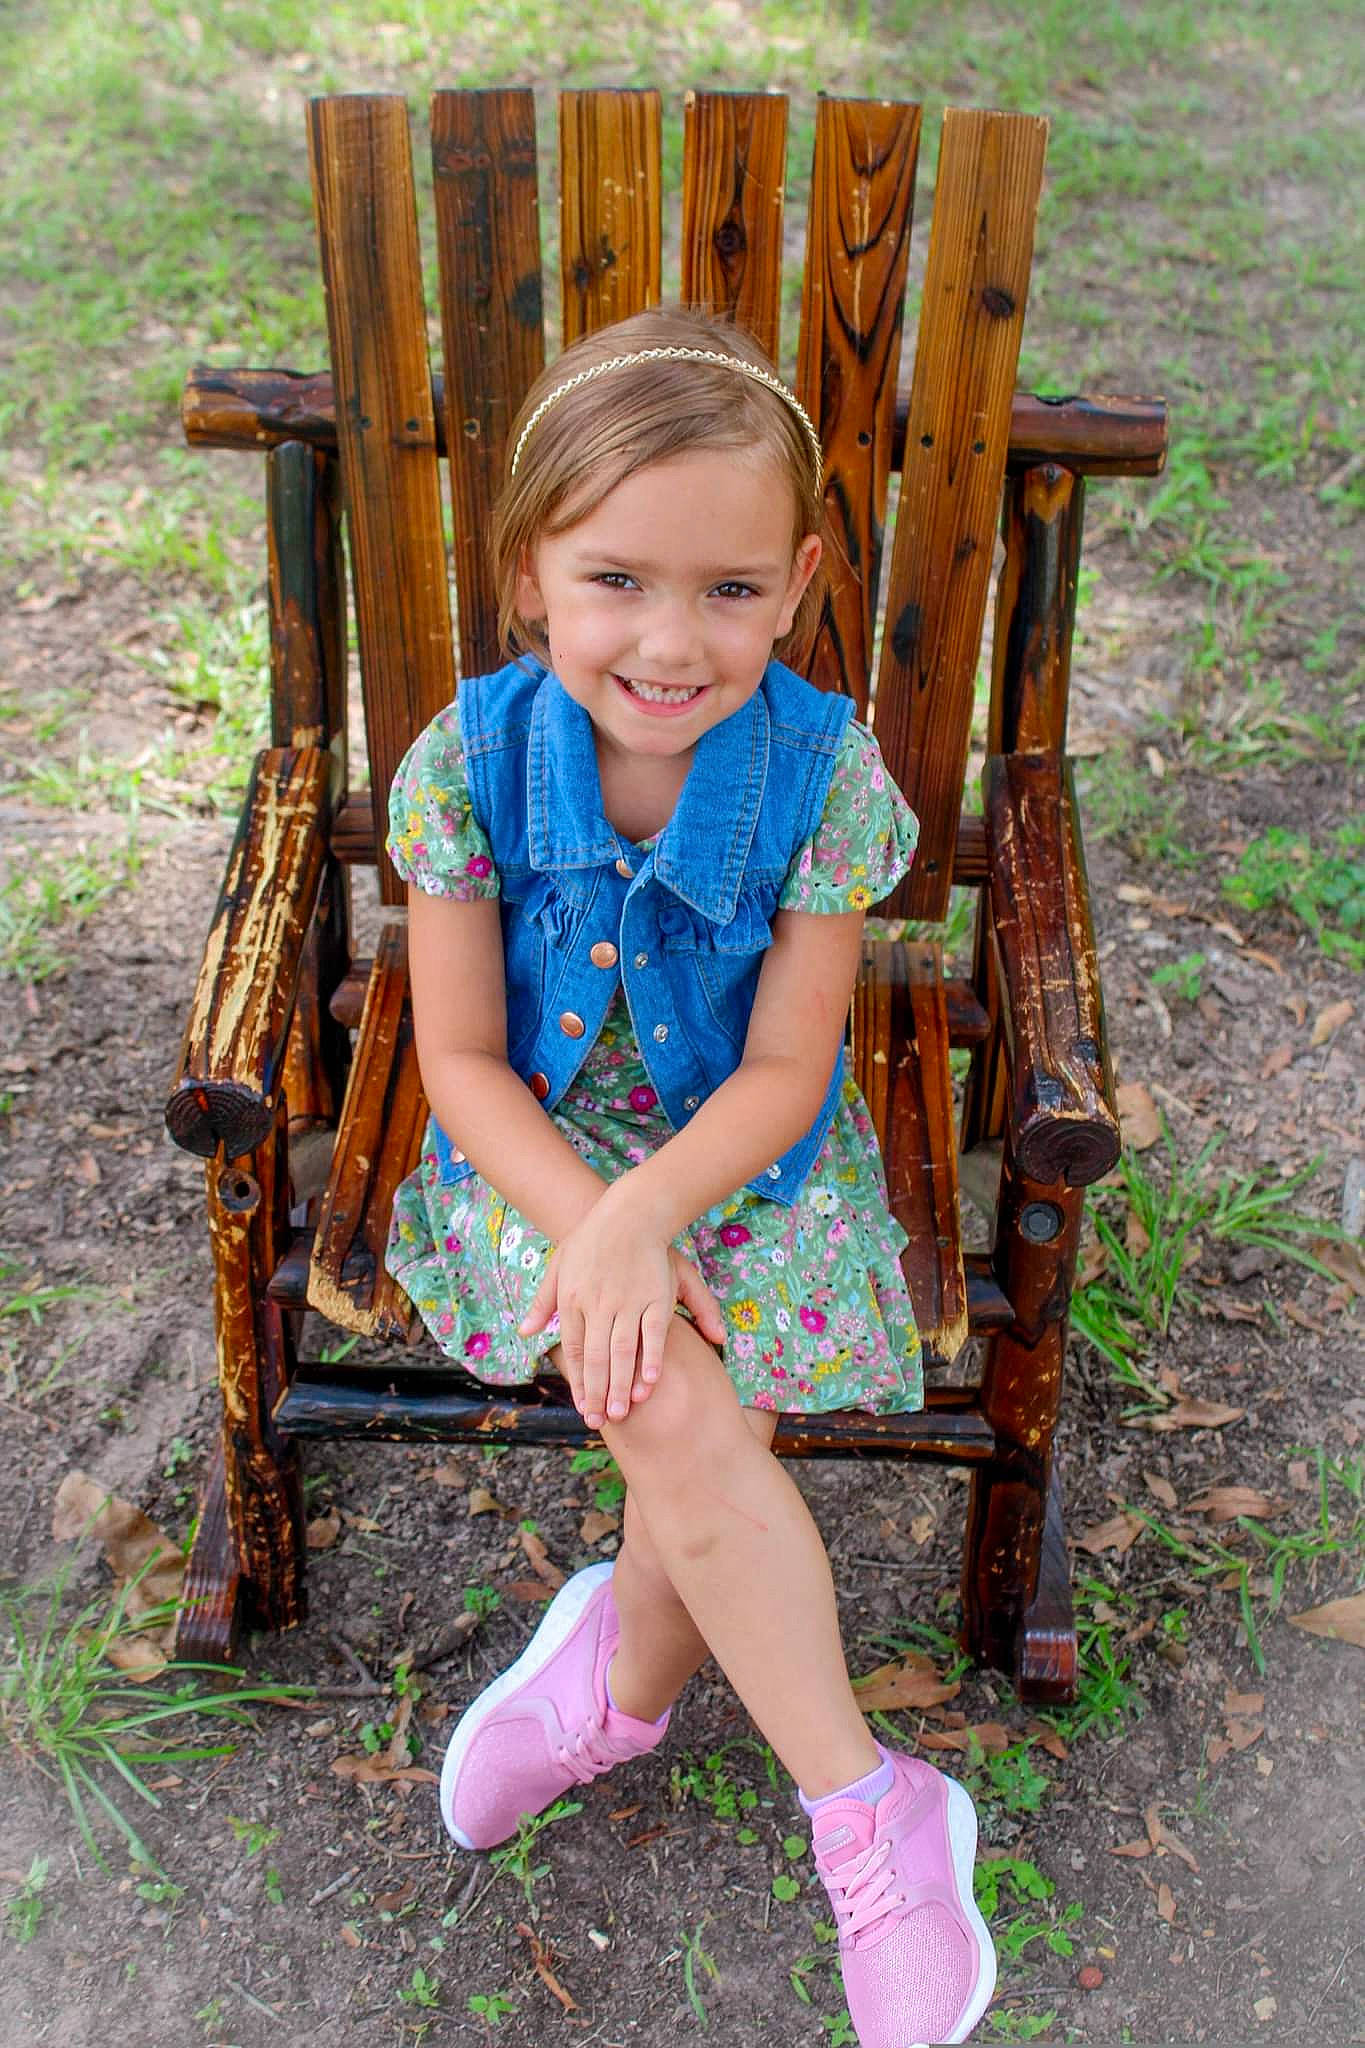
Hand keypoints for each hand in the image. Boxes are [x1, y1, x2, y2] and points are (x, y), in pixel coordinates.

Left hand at [519, 1200, 724, 1428]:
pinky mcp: (655, 1296)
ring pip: (622, 1351)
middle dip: (597, 1393)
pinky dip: (652, 1359)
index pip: (574, 1350)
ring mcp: (627, 1301)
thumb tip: (523, 1332)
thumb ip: (542, 1302)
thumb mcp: (558, 1266)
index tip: (581, 1406)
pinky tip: (650, 1382)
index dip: (578, 1381)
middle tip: (599, 1421)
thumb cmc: (591, 1239)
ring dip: (621, 1384)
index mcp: (572, 1300)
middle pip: (596, 1358)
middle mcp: (597, 1304)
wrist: (630, 1212)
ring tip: (621, 1412)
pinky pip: (653, 1334)